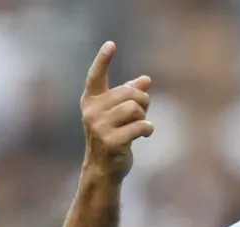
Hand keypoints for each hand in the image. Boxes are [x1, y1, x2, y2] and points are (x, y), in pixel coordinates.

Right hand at [80, 41, 154, 181]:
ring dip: (144, 116)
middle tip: (143, 112)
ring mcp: (99, 127)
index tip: (111, 45)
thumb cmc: (113, 136)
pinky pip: (141, 126)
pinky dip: (148, 129)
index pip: (95, 76)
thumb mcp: (119, 114)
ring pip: (135, 109)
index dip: (103, 60)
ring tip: (140, 125)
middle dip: (143, 101)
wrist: (104, 168)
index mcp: (91, 101)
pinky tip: (144, 134)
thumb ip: (130, 96)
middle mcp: (91, 111)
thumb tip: (146, 79)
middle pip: (129, 93)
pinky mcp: (111, 141)